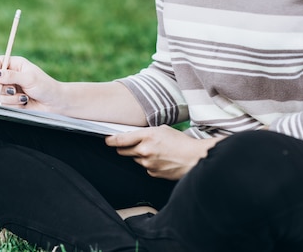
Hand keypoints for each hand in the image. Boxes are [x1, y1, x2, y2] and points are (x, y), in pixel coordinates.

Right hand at [0, 56, 60, 110]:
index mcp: (14, 64)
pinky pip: (2, 104)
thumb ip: (11, 76)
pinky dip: (13, 104)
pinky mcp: (9, 101)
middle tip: (12, 90)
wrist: (54, 104)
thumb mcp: (29, 78)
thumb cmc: (45, 87)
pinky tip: (24, 102)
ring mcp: (8, 89)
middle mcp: (9, 75)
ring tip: (24, 97)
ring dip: (10, 98)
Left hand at [105, 125, 222, 179]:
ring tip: (155, 151)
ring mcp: (147, 163)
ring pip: (135, 159)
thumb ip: (146, 133)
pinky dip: (150, 164)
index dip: (111, 141)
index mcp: (146, 136)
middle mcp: (144, 150)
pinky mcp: (153, 173)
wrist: (195, 158)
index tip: (107, 140)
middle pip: (123, 151)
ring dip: (140, 156)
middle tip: (132, 144)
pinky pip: (146, 167)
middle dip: (124, 148)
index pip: (120, 139)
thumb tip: (135, 135)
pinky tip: (161, 160)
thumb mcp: (162, 129)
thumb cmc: (181, 142)